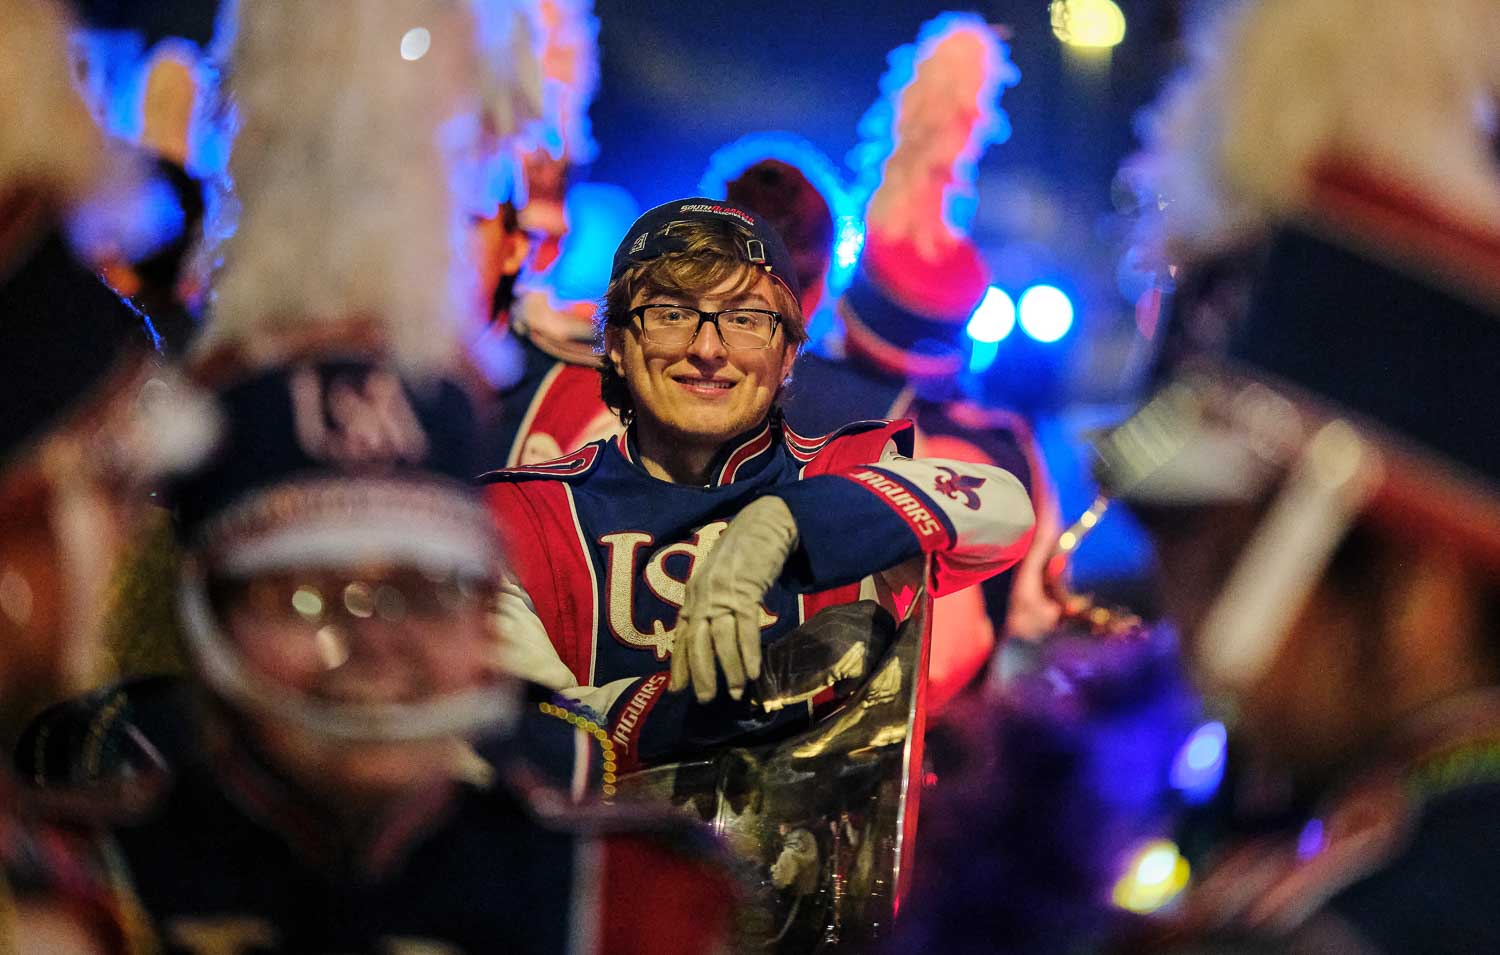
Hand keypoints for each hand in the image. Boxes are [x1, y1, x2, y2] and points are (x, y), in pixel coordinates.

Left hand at [670, 496, 798, 702]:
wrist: (765, 522)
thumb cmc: (745, 553)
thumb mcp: (720, 580)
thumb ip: (713, 604)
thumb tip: (713, 638)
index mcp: (694, 594)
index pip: (681, 634)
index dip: (678, 663)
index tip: (677, 690)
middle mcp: (703, 595)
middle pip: (696, 641)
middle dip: (700, 673)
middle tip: (706, 699)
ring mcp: (723, 593)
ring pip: (721, 639)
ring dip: (728, 669)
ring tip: (736, 692)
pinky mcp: (745, 590)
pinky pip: (745, 628)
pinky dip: (748, 653)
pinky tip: (751, 672)